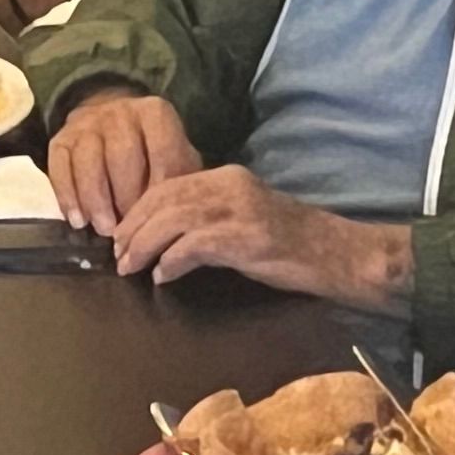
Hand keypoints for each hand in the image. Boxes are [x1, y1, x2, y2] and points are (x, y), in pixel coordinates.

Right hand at [47, 87, 201, 229]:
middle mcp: (120, 113)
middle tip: (131, 229)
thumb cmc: (150, 152)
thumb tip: (173, 217)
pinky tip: (77, 221)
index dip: (161, 186)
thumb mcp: (175, 156)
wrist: (109, 122)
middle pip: (122, 157)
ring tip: (105, 230)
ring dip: (97, 201)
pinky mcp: (61, 139)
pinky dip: (68, 197)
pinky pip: (60, 168)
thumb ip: (178, 179)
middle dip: (127, 198)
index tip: (159, 216)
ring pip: (89, 163)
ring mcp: (87, 124)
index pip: (162, 149)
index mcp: (155, 114)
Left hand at [105, 165, 415, 310]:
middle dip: (133, 229)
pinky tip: (163, 277)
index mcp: (226, 177)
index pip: (167, 185)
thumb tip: (160, 236)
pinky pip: (194, 246)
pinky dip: (172, 262)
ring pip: (172, 220)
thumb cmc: (289, 243)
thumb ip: (207, 217)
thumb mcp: (243, 217)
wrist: (337, 255)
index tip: (121, 236)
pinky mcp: (246, 238)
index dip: (137, 211)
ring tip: (130, 268)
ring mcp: (239, 210)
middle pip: (163, 200)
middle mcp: (229, 185)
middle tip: (117, 257)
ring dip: (144, 246)